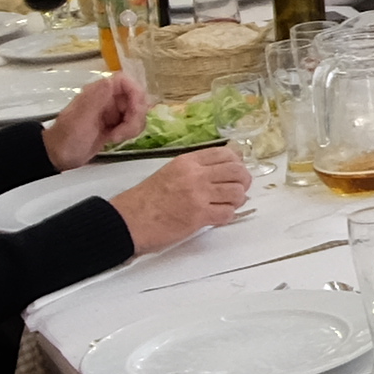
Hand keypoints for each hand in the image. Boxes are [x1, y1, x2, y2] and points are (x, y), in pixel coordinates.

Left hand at [47, 72, 147, 169]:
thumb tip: (111, 80)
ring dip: (132, 127)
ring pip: (136, 113)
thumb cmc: (67, 138)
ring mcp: (112, 113)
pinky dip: (129, 133)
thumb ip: (97, 99)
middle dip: (135, 116)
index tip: (135, 110)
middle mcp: (108, 99)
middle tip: (123, 131)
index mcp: (98, 92)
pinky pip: (132, 124)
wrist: (59, 156)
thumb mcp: (81, 118)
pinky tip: (114, 140)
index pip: (125, 81)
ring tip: (115, 137)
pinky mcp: (115, 125)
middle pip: (135, 98)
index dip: (136, 92)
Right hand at [115, 147, 251, 253]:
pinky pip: (227, 213)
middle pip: (237, 171)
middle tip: (239, 189)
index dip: (237, 163)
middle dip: (243, 181)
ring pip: (236, 193)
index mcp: (188, 161)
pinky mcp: (199, 216)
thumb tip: (223, 172)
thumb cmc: (147, 198)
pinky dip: (227, 216)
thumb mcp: (171, 172)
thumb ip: (195, 169)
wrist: (130, 219)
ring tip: (228, 204)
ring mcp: (198, 195)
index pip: (226, 154)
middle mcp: (196, 175)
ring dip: (237, 200)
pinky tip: (219, 216)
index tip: (236, 172)